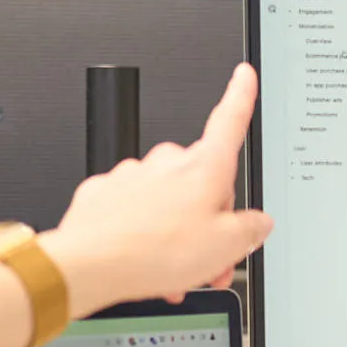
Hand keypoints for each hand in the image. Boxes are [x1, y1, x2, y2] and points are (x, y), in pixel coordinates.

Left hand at [39, 63, 273, 313]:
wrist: (89, 265)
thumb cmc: (153, 252)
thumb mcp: (226, 247)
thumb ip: (250, 228)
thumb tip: (257, 222)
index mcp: (203, 168)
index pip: (229, 121)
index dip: (240, 96)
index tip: (243, 76)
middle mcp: (167, 163)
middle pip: (201, 182)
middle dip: (209, 219)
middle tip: (210, 256)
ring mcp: (133, 175)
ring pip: (168, 202)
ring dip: (177, 234)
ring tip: (175, 270)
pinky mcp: (105, 193)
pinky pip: (134, 210)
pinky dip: (144, 234)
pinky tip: (144, 260)